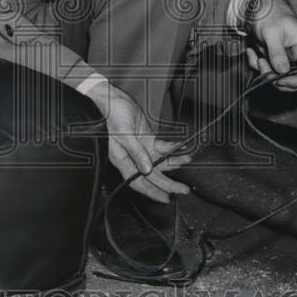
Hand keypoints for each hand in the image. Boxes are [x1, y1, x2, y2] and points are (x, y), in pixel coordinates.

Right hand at [82, 80, 191, 203]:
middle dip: (168, 183)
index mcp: (122, 160)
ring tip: (186, 162)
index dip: (152, 192)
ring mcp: (140, 148)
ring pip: (159, 162)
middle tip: (183, 189)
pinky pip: (160, 147)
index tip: (166, 198)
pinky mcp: (146, 138)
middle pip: (152, 175)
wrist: (110, 98)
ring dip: (173, 164)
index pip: (138, 182)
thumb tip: (147, 169)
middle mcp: (132, 157)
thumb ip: (136, 152)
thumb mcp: (123, 134)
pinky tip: (180, 148)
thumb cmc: (110, 115)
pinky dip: (170, 149)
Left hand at [246, 0, 296, 91]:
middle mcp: (295, 54)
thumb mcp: (272, 31)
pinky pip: (265, 68)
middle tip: (263, 67)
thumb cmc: (269, 12)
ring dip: (264, 71)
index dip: (296, 82)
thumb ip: (277, 52)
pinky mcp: (271, 56)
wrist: (257, 3)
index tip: (279, 80)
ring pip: (277, 75)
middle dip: (277, 78)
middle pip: (293, 79)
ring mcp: (283, 56)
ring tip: (256, 57)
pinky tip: (251, 52)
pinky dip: (255, 63)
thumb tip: (283, 71)